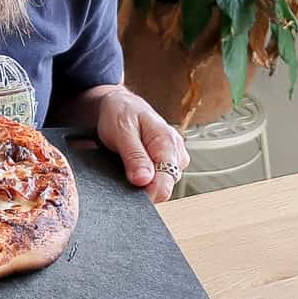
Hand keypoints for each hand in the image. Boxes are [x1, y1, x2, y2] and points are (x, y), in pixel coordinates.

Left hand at [95, 86, 189, 203]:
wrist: (121, 104)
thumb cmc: (120, 113)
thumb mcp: (122, 131)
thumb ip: (134, 157)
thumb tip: (144, 180)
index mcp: (167, 141)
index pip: (166, 182)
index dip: (147, 193)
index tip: (130, 195)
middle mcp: (177, 151)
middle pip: (165, 186)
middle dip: (145, 186)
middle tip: (125, 172)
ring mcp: (175, 157)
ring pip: (163, 184)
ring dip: (145, 181)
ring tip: (129, 163)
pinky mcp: (169, 161)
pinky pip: (160, 179)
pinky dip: (147, 178)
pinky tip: (136, 167)